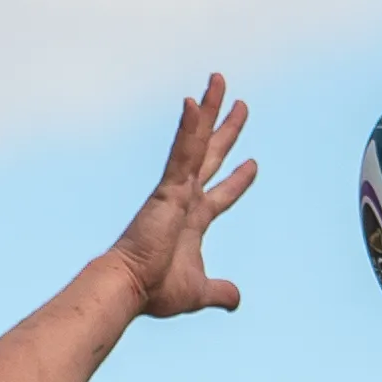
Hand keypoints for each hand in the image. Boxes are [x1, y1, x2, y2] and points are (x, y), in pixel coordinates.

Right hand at [105, 75, 256, 319]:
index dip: (238, 179)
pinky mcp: (168, 189)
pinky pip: (182, 152)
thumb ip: (220, 292)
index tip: (252, 164)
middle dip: (227, 129)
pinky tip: (194, 102)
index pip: (221, 193)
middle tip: (241, 104)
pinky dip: (189, 127)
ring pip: (197, 141)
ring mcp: (176, 190)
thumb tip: (236, 301)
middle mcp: (186, 199)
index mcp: (193, 221)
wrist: (130, 288)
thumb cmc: (156, 290)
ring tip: (219, 80)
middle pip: (212, 155)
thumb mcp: (199, 291)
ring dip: (209, 110)